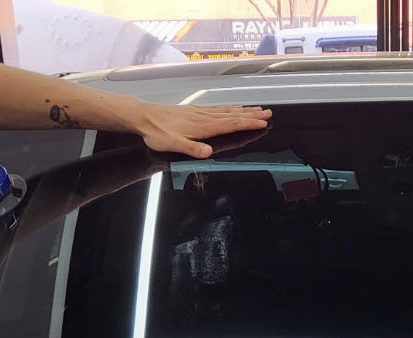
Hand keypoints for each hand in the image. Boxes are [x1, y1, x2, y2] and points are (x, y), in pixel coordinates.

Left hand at [132, 102, 271, 158]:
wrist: (144, 116)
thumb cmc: (157, 132)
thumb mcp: (171, 144)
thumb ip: (191, 148)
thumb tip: (207, 152)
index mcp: (203, 126)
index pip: (231, 124)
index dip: (248, 124)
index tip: (263, 123)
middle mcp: (205, 117)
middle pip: (233, 115)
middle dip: (252, 115)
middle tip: (268, 113)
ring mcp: (201, 113)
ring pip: (228, 111)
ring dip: (244, 110)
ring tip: (257, 109)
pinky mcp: (195, 111)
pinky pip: (218, 109)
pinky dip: (230, 108)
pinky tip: (233, 108)